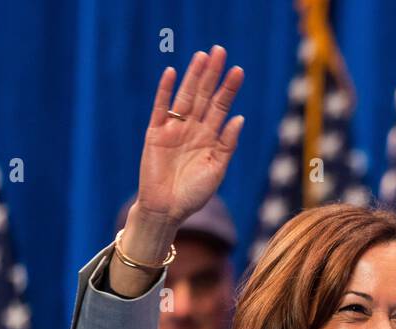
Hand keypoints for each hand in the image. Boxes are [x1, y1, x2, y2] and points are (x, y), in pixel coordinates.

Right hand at [136, 46, 243, 228]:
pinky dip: (165, 91)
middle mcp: (192, 129)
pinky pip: (160, 108)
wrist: (167, 210)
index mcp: (210, 137)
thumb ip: (227, 145)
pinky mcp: (155, 133)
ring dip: (193, 77)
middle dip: (212, 74)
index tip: (237, 70)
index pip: (221, 107)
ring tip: (202, 56)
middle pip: (204, 95)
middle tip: (220, 51)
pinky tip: (172, 74)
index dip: (228, 89)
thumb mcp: (217, 170)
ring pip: (185, 97)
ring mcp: (174, 129)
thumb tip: (239, 118)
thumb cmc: (193, 194)